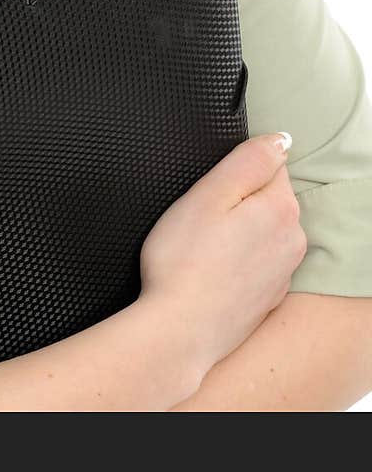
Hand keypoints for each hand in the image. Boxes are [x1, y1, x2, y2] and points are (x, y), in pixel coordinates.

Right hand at [138, 132, 306, 375]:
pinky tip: (210, 272)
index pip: (268, 164)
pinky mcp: (268, 298)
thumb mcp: (208, 193)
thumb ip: (248, 160)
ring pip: (261, 231)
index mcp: (281, 209)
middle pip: (266, 198)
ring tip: (202, 248)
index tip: (208, 193)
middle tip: (200, 221)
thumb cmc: (183, 261)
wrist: (178, 332)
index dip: (232, 172)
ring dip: (237, 232)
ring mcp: (282, 273)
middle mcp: (292, 241)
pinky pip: (255, 263)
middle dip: (237, 201)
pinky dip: (236, 261)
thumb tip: (280, 140)